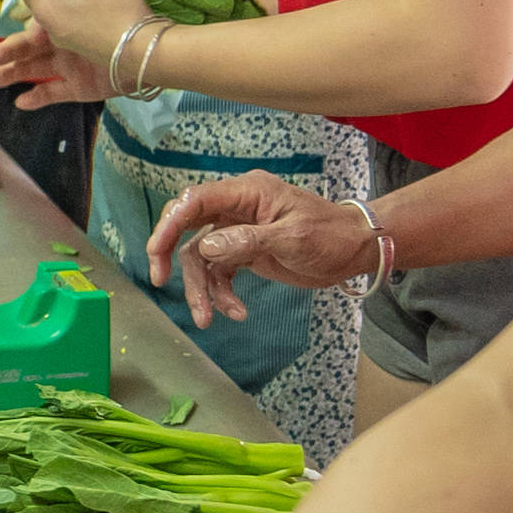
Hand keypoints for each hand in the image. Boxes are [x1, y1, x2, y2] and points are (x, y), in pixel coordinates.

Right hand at [0, 0, 155, 109]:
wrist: (145, 52)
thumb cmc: (116, 10)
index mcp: (61, 10)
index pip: (35, 6)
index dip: (23, 9)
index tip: (6, 9)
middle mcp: (64, 36)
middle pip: (29, 42)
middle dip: (7, 49)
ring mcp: (72, 63)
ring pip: (35, 68)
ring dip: (12, 73)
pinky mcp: (82, 85)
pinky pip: (55, 93)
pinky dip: (37, 98)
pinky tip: (20, 103)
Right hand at [143, 174, 363, 324]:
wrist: (355, 251)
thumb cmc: (331, 236)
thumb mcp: (293, 238)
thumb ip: (248, 241)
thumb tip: (206, 247)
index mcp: (247, 193)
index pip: (196, 200)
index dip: (171, 223)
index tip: (158, 251)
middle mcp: (236, 208)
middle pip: (187, 225)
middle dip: (170, 253)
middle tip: (159, 279)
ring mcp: (238, 231)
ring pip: (201, 257)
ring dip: (200, 288)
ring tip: (207, 318)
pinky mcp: (244, 252)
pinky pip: (219, 273)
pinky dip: (221, 294)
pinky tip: (235, 312)